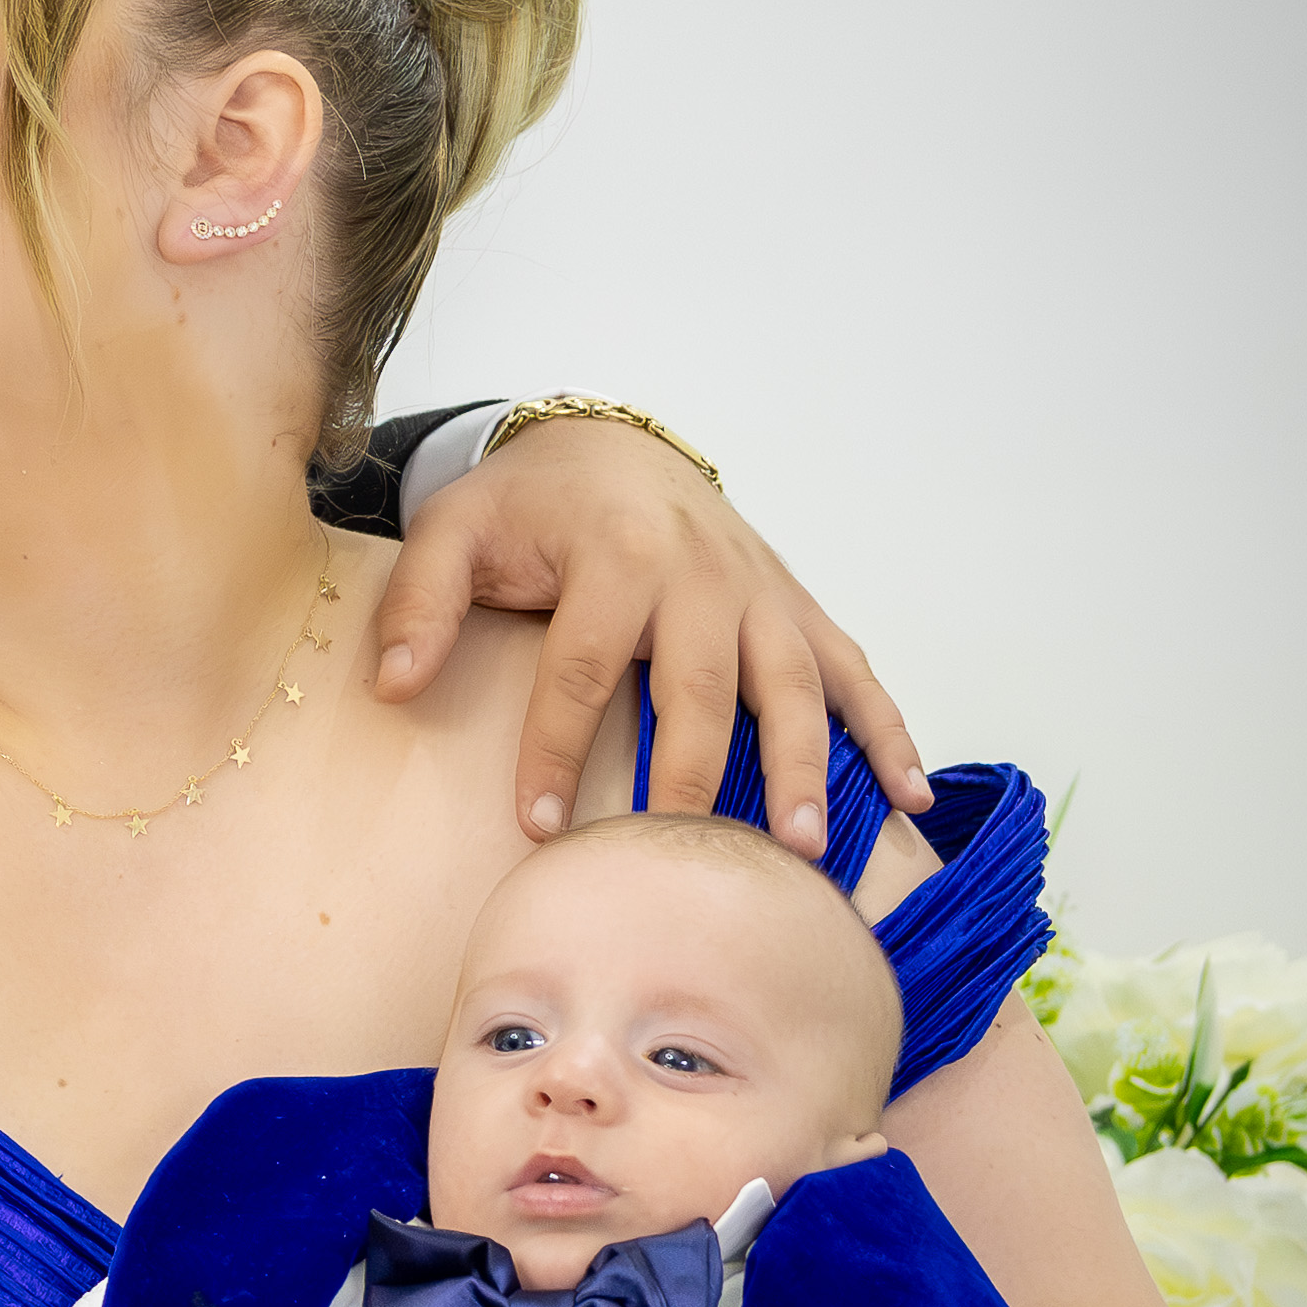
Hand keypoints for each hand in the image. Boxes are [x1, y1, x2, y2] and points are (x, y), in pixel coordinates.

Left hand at [370, 416, 929, 854]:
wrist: (611, 447)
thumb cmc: (529, 505)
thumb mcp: (455, 529)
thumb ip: (421, 602)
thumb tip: (392, 683)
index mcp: (615, 555)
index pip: (582, 667)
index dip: (557, 749)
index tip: (537, 829)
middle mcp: (701, 574)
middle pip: (700, 689)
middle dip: (693, 778)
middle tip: (684, 858)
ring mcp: (761, 593)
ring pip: (791, 687)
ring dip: (803, 768)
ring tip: (804, 848)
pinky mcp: (797, 607)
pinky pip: (853, 671)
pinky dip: (889, 729)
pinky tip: (914, 793)